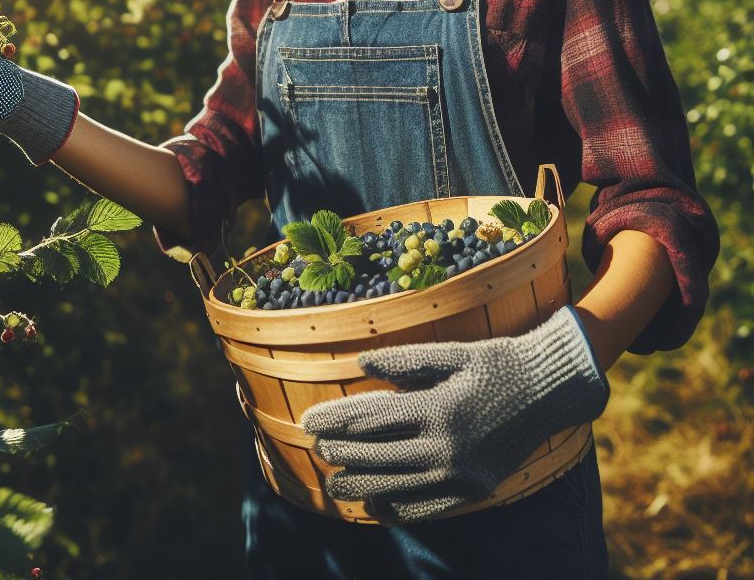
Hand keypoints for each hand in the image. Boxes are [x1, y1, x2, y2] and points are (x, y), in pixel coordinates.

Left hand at [299, 304, 609, 522]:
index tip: (310, 422)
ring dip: (363, 487)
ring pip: (400, 486)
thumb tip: (361, 364)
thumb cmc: (498, 362)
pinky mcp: (477, 488)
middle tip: (316, 451)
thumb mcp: (453, 353)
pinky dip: (401, 509)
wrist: (552, 389)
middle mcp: (448, 446)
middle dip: (343, 454)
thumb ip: (406, 360)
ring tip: (335, 486)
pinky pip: (431, 507)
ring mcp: (463, 473)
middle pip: (380, 456)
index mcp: (438, 408)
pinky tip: (379, 508)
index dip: (337, 422)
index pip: (372, 419)